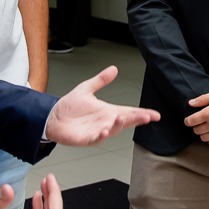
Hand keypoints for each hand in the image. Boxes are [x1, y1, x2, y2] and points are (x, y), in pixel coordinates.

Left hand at [44, 66, 160, 145]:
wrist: (53, 117)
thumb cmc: (69, 106)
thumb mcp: (86, 89)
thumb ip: (101, 80)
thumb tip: (113, 69)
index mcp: (109, 111)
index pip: (130, 112)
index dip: (143, 113)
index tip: (155, 114)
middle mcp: (106, 122)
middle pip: (126, 121)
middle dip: (136, 119)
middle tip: (146, 117)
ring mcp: (98, 131)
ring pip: (113, 130)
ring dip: (118, 125)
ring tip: (122, 117)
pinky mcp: (87, 139)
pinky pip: (96, 139)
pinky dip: (101, 136)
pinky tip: (104, 131)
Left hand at [184, 89, 208, 144]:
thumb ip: (203, 99)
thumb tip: (190, 103)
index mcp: (208, 112)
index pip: (191, 121)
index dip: (188, 121)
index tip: (189, 120)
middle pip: (196, 130)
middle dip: (197, 126)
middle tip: (201, 123)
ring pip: (204, 138)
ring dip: (204, 134)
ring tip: (208, 129)